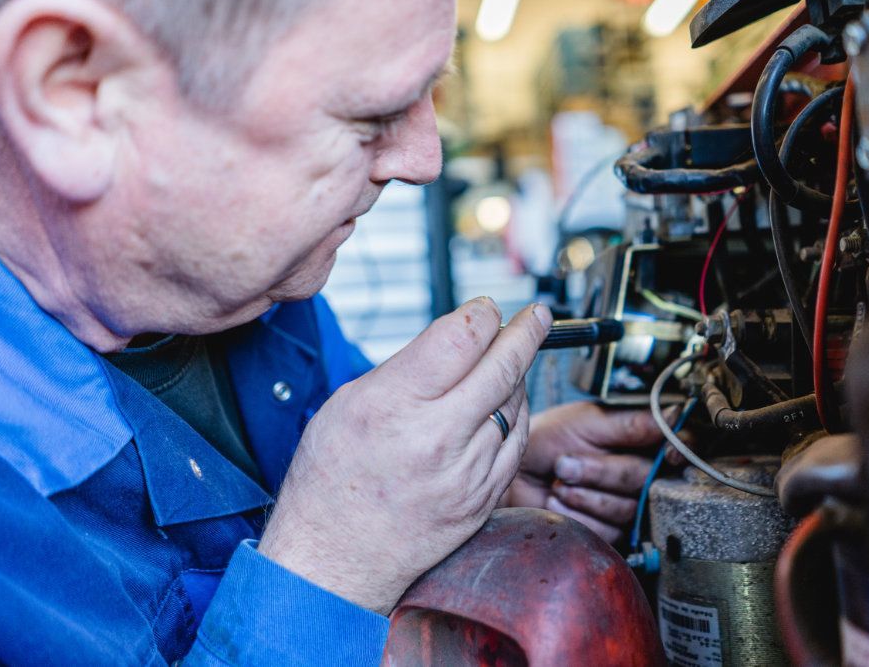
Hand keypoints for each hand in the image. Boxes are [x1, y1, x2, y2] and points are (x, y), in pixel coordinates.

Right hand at [259, 297, 551, 614]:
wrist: (334, 559)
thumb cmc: (332, 479)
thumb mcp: (349, 403)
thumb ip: (408, 367)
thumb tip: (459, 335)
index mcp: (395, 406)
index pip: (462, 338)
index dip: (484, 315)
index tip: (489, 308)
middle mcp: (436, 438)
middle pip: (502, 366)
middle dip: (526, 332)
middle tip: (537, 316)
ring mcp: (466, 474)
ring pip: (515, 403)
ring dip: (517, 376)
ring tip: (505, 364)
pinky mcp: (482, 499)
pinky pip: (516, 443)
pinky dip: (516, 416)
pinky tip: (505, 404)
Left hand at [502, 401, 668, 543]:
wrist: (513, 474)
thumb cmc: (546, 440)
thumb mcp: (587, 422)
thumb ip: (632, 424)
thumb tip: (674, 415)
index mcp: (640, 440)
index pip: (682, 446)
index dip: (681, 450)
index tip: (667, 453)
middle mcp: (639, 473)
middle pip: (648, 480)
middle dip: (603, 472)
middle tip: (567, 462)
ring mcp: (626, 504)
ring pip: (627, 509)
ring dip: (585, 494)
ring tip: (559, 479)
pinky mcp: (609, 531)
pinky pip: (608, 531)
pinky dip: (577, 515)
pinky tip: (557, 501)